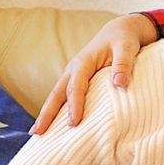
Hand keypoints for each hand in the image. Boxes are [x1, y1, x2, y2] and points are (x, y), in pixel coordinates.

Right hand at [30, 13, 156, 132]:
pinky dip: (57, 109)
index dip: (75, 105)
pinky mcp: (76, 79)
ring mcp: (72, 75)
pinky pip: (64, 96)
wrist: (118, 31)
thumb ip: (123, 64)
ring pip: (56, 96)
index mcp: (84, 62)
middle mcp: (73, 69)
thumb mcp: (126, 48)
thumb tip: (119, 84)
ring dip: (47, 113)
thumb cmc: (123, 40)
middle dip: (47, 113)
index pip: (76, 87)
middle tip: (37, 133)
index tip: (73, 123)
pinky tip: (53, 125)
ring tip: (37, 133)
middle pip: (57, 94)